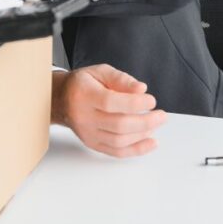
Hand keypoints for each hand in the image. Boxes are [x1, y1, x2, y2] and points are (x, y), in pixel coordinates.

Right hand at [52, 64, 167, 157]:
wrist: (61, 100)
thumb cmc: (83, 84)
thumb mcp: (100, 72)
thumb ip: (121, 79)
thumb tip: (141, 89)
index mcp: (84, 94)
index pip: (110, 102)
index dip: (134, 103)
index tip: (151, 100)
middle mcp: (84, 116)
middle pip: (118, 124)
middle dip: (145, 121)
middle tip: (161, 115)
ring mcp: (87, 133)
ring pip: (119, 140)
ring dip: (143, 135)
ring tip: (155, 124)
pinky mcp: (92, 143)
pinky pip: (116, 152)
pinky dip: (136, 150)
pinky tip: (150, 142)